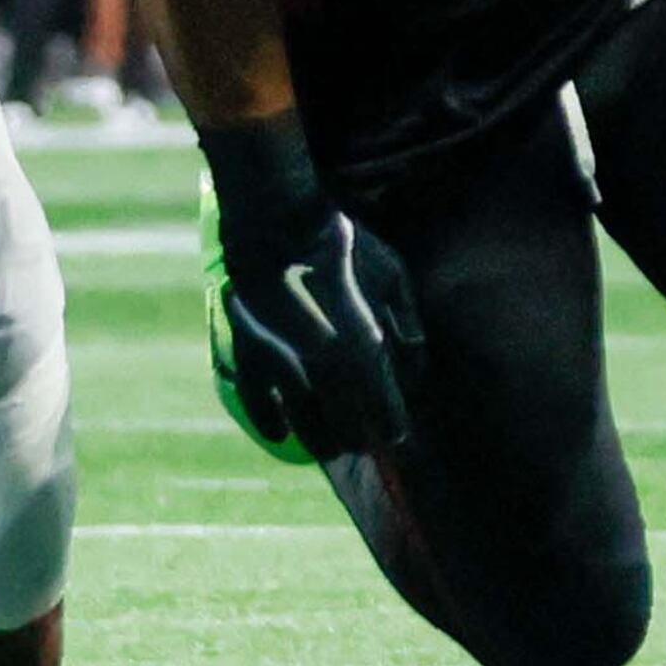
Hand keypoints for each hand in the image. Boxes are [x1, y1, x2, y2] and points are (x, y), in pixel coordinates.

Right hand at [204, 117, 419, 459]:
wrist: (279, 219)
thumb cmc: (343, 243)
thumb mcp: (392, 275)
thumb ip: (406, 324)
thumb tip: (416, 366)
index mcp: (362, 346)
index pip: (383, 404)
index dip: (392, 425)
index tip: (399, 440)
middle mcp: (322, 364)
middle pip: (345, 418)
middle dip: (359, 436)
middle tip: (365, 446)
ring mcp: (282, 360)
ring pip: (303, 416)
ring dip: (320, 436)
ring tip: (331, 447)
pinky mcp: (249, 349)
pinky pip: (255, 397)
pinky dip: (268, 419)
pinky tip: (279, 432)